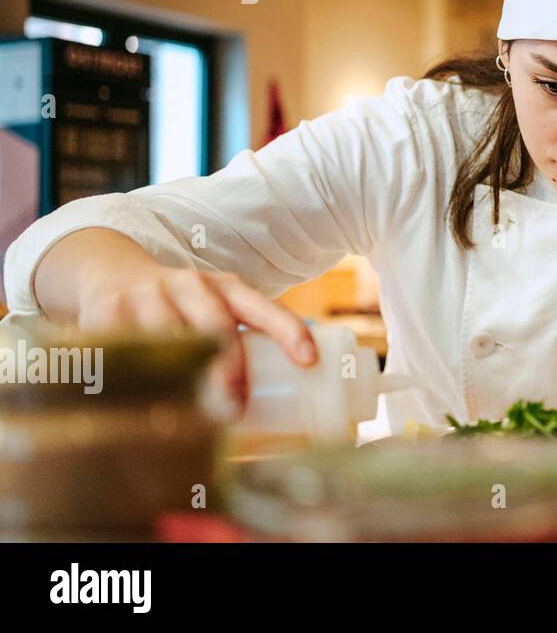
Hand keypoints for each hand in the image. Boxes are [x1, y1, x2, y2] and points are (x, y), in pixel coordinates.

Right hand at [37, 229, 317, 406]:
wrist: (114, 274)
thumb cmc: (182, 308)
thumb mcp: (215, 310)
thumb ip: (242, 346)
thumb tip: (278, 420)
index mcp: (226, 288)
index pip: (263, 308)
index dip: (287, 331)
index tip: (309, 361)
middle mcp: (190, 286)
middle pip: (216, 326)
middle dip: (229, 368)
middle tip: (235, 410)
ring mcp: (149, 296)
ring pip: (170, 340)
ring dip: (180, 380)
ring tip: (188, 418)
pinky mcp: (109, 311)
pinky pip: (125, 348)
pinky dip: (134, 379)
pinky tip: (140, 405)